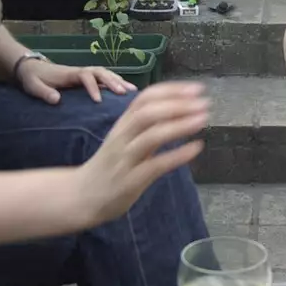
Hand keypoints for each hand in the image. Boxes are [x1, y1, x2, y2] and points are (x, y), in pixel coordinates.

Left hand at [19, 58, 134, 103]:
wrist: (31, 68)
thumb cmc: (33, 78)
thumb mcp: (33, 86)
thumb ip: (44, 93)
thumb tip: (56, 100)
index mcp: (69, 73)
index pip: (85, 76)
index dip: (93, 87)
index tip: (98, 101)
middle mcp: (80, 72)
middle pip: (100, 72)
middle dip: (113, 82)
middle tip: (124, 94)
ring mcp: (84, 74)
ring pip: (105, 74)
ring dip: (118, 81)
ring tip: (132, 91)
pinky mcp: (86, 79)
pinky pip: (104, 79)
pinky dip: (116, 83)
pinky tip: (127, 91)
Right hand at [75, 82, 209, 223]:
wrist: (81, 196)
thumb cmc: (109, 166)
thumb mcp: (123, 139)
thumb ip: (145, 125)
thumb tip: (176, 108)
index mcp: (122, 124)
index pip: (145, 98)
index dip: (171, 90)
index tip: (196, 89)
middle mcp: (122, 137)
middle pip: (148, 112)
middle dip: (178, 103)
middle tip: (204, 102)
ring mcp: (125, 159)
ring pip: (151, 135)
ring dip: (180, 125)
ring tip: (202, 119)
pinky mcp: (130, 181)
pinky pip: (155, 165)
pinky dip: (177, 155)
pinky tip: (195, 147)